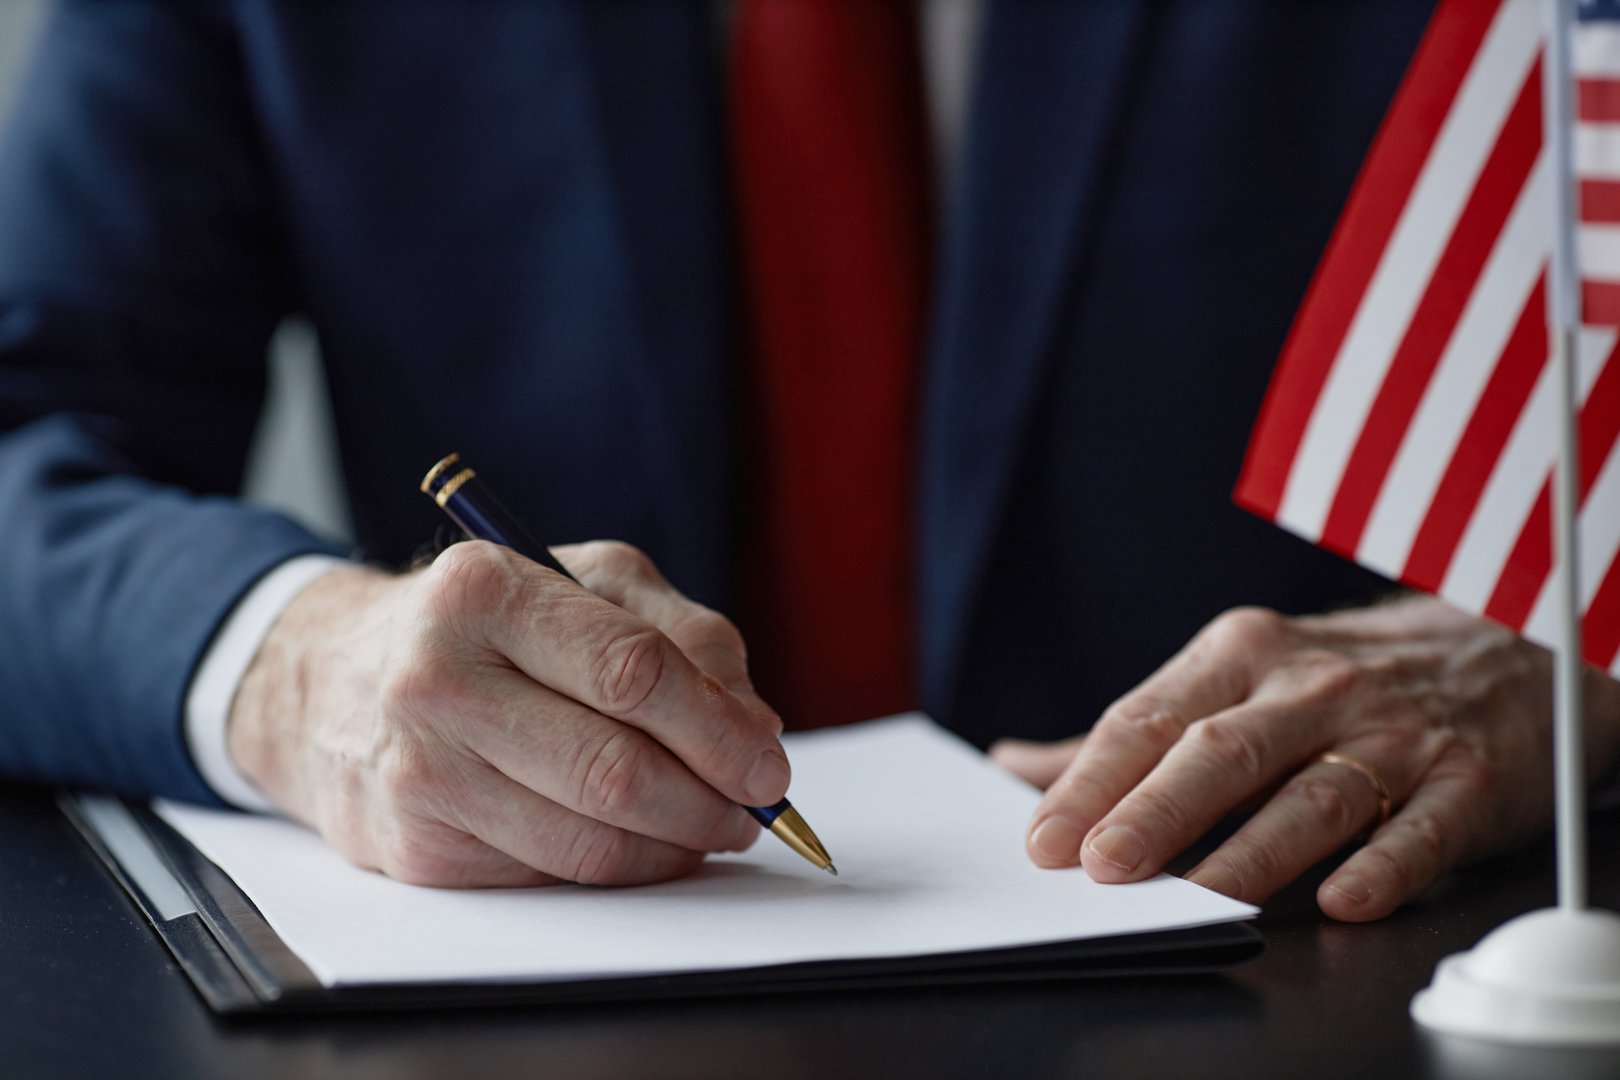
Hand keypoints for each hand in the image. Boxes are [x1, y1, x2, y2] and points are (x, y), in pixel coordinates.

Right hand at [227, 540, 787, 887]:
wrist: (332, 683)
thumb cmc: (488, 625)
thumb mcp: (588, 583)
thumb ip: (686, 638)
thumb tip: (756, 728)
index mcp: (485, 590)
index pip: (632, 672)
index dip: (719, 729)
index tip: (769, 764)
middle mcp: (437, 680)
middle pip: (615, 769)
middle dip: (710, 801)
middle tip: (754, 809)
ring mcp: (419, 772)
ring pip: (588, 841)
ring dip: (675, 846)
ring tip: (711, 826)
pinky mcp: (413, 849)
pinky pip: (549, 876)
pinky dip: (618, 867)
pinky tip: (639, 840)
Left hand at [991, 597, 1619, 920]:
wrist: (1499, 644)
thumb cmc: (1331, 677)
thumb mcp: (1230, 676)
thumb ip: (1128, 730)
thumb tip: (1013, 767)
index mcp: (1239, 653)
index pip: (1150, 718)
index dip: (1093, 781)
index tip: (1043, 839)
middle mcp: (1311, 685)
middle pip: (1221, 751)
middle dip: (1155, 809)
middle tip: (1101, 867)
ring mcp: (1393, 731)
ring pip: (1312, 794)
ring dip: (1250, 851)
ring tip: (1198, 902)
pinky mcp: (1466, 779)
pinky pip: (1423, 827)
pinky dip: (1384, 864)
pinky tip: (1343, 900)